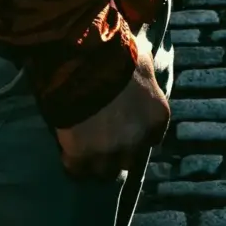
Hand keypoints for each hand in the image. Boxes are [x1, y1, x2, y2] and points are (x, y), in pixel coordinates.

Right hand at [54, 30, 169, 179]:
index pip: (152, 138)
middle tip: (104, 139)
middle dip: (119, 152)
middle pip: (130, 160)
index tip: (126, 127)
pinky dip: (72, 163)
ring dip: (96, 162)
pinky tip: (68, 152)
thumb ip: (146, 76)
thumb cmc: (116, 53)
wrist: (82, 59)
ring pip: (104, 172)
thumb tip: (144, 74)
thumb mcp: (142, 60)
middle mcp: (137, 139)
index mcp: (156, 117)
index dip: (137, 134)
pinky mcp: (80, 155)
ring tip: (85, 150)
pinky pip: (76, 170)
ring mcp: (109, 150)